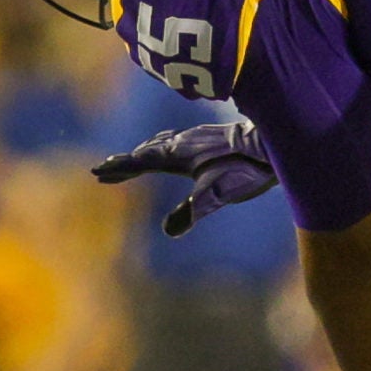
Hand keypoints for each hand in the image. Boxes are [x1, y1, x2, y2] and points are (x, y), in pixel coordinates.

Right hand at [91, 120, 277, 236]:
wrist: (272, 143)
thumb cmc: (244, 170)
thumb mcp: (216, 196)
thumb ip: (191, 212)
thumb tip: (168, 232)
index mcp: (176, 156)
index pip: (140, 162)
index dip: (119, 169)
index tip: (98, 171)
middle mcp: (181, 143)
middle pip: (145, 152)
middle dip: (125, 162)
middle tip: (105, 169)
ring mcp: (195, 138)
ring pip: (160, 144)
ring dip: (143, 153)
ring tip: (133, 158)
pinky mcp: (208, 137)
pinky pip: (175, 140)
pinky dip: (161, 145)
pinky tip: (172, 147)